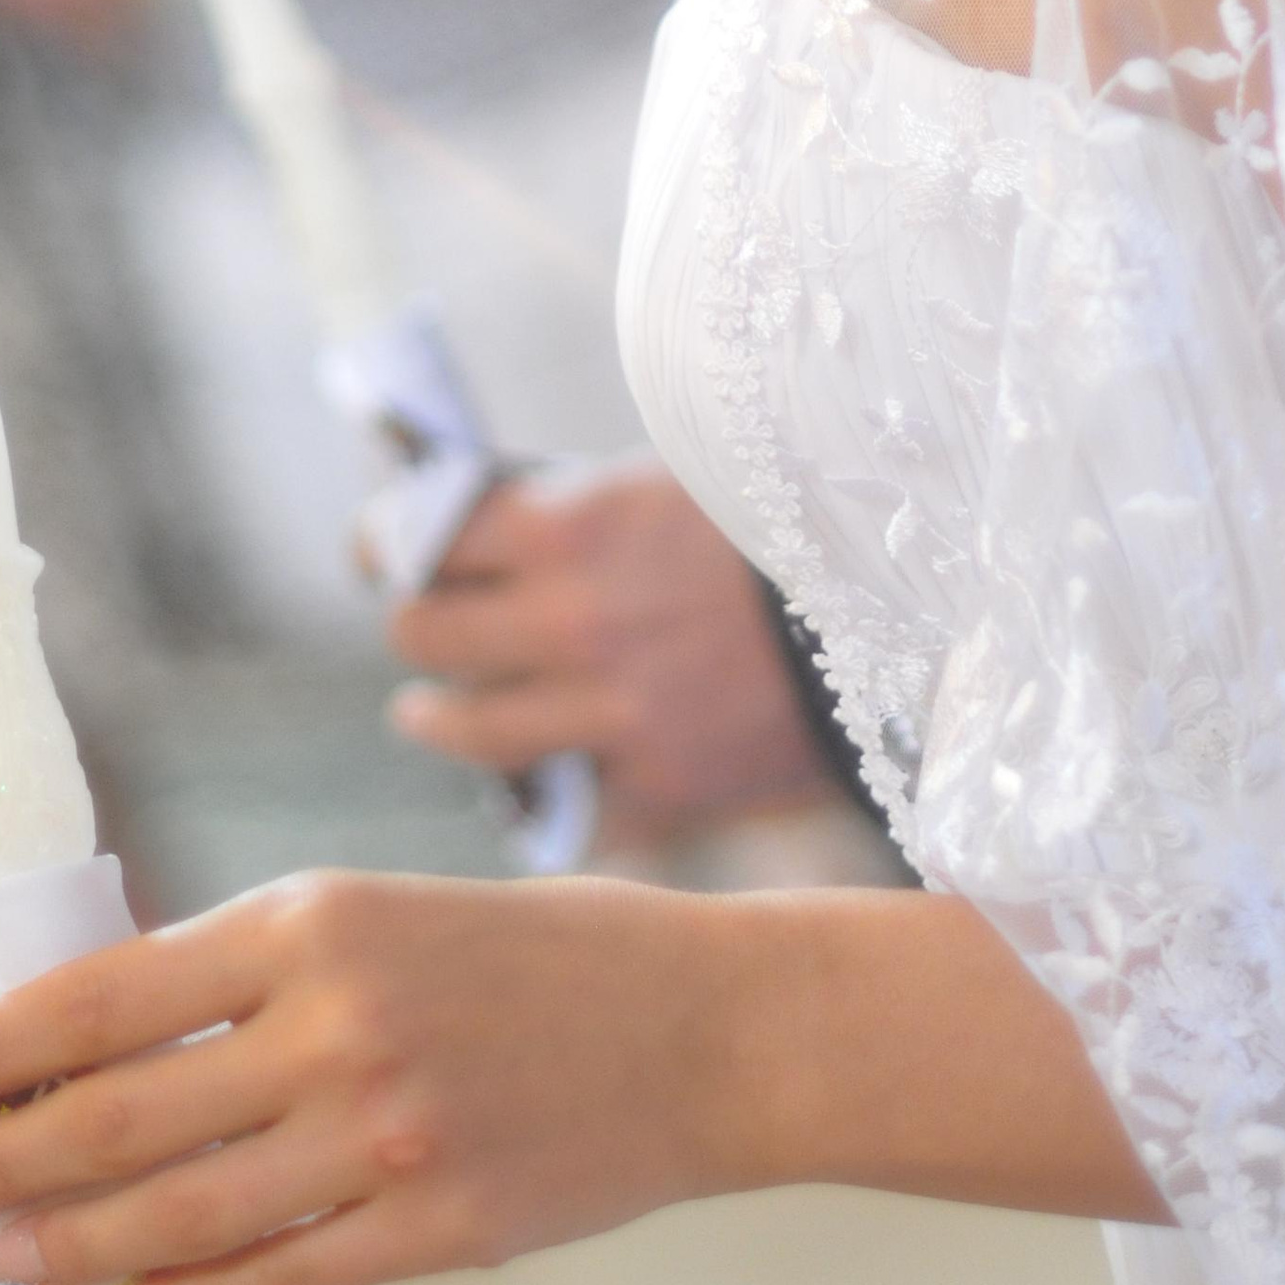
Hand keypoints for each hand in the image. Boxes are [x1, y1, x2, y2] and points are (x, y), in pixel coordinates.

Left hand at [0, 878, 1170, 1284]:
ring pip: (184, 1214)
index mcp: (318, 919)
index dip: (6, 1039)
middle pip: (125, 1115)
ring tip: (2, 1264)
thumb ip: (259, 971)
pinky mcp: (439, 1226)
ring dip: (72, 1247)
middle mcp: (339, 1022)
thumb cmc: (540, 954)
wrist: (710, 1026)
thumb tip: (109, 1037)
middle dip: (8, 1159)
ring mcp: (388, 1134)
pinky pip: (284, 1278)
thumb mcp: (386, 912)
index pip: (115, 989)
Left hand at [383, 458, 837, 847]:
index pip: (418, 534)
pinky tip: (535, 770)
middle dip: (416, 623)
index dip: (387, 540)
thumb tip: (459, 525)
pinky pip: (556, 804)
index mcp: (571, 524)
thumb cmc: (773, 525)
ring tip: (429, 712)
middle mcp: (575, 621)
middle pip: (421, 634)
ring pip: (465, 730)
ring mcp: (612, 714)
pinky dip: (541, 789)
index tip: (383, 548)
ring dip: (438, 715)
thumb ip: (562, 511)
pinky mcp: (657, 789)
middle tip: (422, 622)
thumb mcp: (661, 480)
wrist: (902, 612)